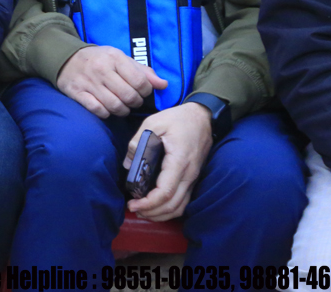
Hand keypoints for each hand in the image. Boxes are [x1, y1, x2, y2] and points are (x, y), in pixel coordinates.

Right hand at [56, 45, 167, 118]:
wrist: (65, 58)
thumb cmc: (98, 59)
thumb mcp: (120, 58)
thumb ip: (142, 71)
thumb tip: (163, 85)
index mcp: (114, 58)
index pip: (140, 81)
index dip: (146, 91)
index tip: (142, 91)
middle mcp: (101, 70)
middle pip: (128, 96)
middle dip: (135, 103)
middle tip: (132, 101)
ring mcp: (88, 82)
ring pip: (115, 106)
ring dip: (122, 110)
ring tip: (122, 106)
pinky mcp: (77, 93)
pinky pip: (98, 110)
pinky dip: (106, 113)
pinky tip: (107, 109)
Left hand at [123, 102, 213, 220]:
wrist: (203, 117)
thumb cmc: (178, 119)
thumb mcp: (153, 123)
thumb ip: (138, 142)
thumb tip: (127, 164)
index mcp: (179, 161)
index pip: (165, 191)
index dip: (149, 203)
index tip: (133, 204)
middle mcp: (189, 174)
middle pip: (173, 205)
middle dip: (152, 212)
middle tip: (133, 209)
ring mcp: (193, 178)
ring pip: (180, 206)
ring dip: (161, 214)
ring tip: (143, 211)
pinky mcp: (193, 178)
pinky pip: (184, 200)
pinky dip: (170, 208)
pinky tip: (156, 206)